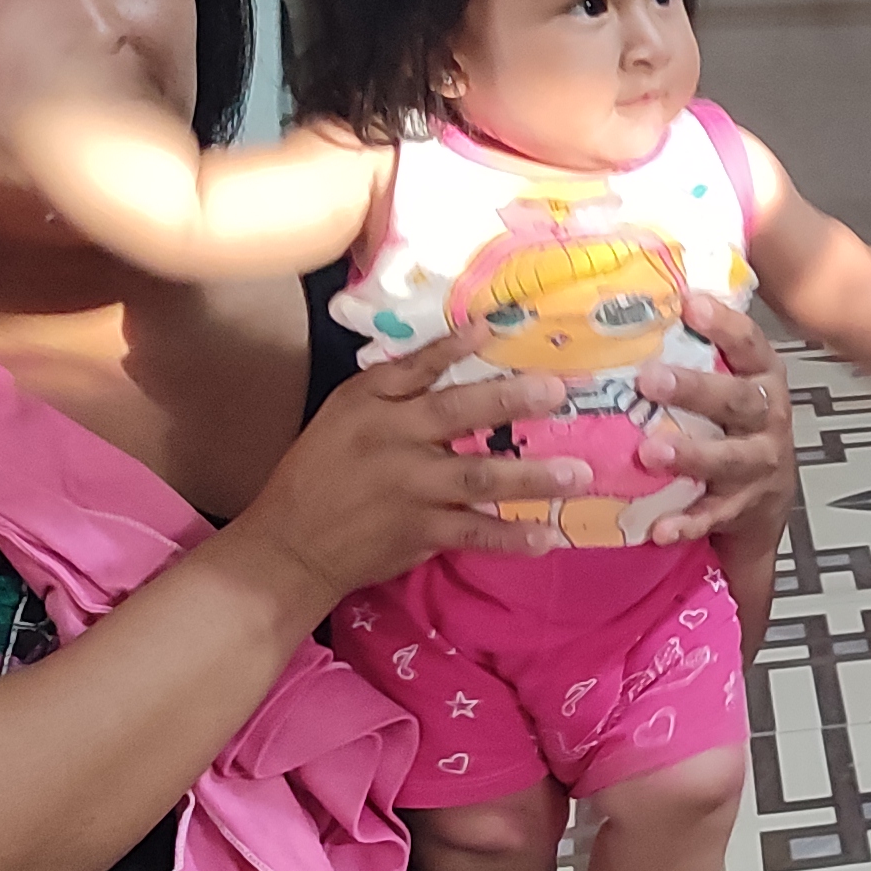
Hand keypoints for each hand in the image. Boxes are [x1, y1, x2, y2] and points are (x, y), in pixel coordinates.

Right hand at [232, 336, 579, 604]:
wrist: (290, 544)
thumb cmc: (321, 471)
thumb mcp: (345, 414)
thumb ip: (397, 386)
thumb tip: (459, 348)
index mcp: (374, 407)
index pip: (418, 367)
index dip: (457, 344)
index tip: (499, 325)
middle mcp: (394, 443)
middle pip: (458, 414)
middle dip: (511, 401)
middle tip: (560, 393)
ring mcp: (411, 490)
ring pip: (478, 477)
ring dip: (532, 476)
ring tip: (580, 474)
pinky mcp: (420, 532)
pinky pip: (474, 532)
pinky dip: (512, 537)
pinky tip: (548, 537)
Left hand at [632, 294, 803, 548]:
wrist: (766, 496)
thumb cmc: (731, 422)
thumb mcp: (727, 379)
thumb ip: (697, 346)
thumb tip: (643, 286)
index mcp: (762, 377)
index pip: (749, 344)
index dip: (723, 324)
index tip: (689, 303)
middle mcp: (768, 417)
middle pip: (739, 400)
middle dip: (696, 390)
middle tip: (649, 379)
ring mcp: (759, 463)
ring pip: (731, 458)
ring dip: (692, 455)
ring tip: (651, 452)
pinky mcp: (744, 506)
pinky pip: (716, 514)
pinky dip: (688, 521)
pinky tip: (660, 527)